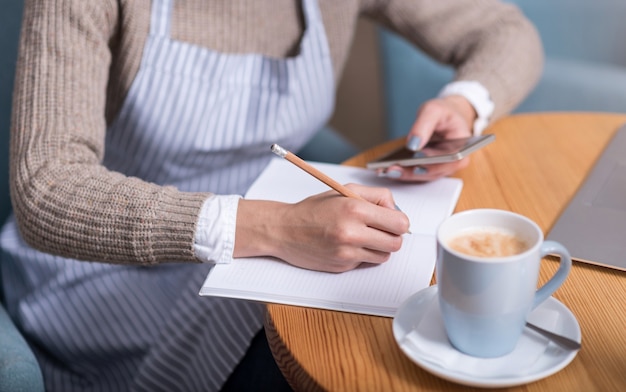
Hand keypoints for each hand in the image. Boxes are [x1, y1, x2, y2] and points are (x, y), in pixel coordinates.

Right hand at [234, 184, 409, 272]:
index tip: (392, 219)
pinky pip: (366, 262)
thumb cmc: (313, 209)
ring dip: (378, 247)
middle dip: (392, 236)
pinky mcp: (342, 266)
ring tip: (362, 236)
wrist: (284, 230)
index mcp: (355, 209)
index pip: (400, 223)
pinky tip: (347, 244)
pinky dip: (362, 254)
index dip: (399, 221)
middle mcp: (352, 232)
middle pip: (396, 243)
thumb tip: (396, 210)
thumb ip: (376, 197)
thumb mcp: (344, 190)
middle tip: (380, 229)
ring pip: (384, 256)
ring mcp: (347, 252)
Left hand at [380, 95, 475, 180]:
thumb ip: (424, 125)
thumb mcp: (434, 110)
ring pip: (423, 176)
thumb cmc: (444, 113)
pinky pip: (416, 174)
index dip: (434, 162)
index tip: (417, 159)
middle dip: (412, 171)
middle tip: (393, 168)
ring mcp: (442, 168)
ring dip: (404, 174)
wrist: (445, 117)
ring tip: (386, 169)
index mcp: (463, 147)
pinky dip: (402, 172)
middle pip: (433, 171)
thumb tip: (412, 144)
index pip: (450, 159)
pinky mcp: (429, 170)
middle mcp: (454, 162)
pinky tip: (386, 169)